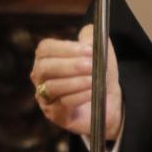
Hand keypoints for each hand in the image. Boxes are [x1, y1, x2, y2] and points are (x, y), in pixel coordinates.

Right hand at [30, 24, 123, 138]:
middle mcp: (41, 78)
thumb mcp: (98, 49)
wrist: (110, 99)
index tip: (88, 50)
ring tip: (93, 79)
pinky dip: (79, 96)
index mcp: (47, 58)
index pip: (45, 49)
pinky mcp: (56, 115)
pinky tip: (92, 91)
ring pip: (52, 87)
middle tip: (91, 65)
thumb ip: (91, 37)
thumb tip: (86, 39)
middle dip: (69, 65)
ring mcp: (46, 97)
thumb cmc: (98, 72)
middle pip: (44, 68)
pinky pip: (62, 104)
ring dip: (75, 81)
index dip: (66, 48)